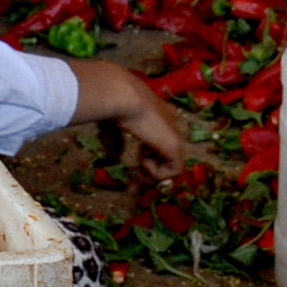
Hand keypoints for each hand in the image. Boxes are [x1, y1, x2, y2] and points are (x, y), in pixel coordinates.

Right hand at [66, 59, 187, 171]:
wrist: (122, 96)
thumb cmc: (114, 105)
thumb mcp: (111, 127)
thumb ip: (114, 143)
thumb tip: (112, 158)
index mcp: (157, 117)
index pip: (158, 142)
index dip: (146, 158)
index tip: (131, 171)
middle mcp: (169, 124)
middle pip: (163, 156)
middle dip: (147, 175)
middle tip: (131, 190)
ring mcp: (174, 135)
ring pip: (169, 165)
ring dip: (149, 177)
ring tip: (133, 175)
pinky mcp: (175, 146)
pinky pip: (172, 170)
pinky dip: (155, 173)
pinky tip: (143, 161)